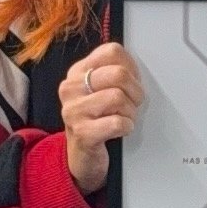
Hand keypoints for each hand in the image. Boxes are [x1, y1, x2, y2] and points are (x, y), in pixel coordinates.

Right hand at [60, 43, 143, 194]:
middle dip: (135, 91)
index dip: (131, 67)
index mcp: (77, 72)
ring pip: (118, 97)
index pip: (112, 52)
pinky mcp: (82, 133)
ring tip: (124, 117)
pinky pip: (117, 122)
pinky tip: (120, 129)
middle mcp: (71, 88)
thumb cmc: (97, 119)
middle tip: (133, 103)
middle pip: (118, 74)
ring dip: (130, 111)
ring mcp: (74, 110)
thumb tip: (133, 67)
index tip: (131, 82)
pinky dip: (127, 126)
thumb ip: (114, 71)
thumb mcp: (100, 90)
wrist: (82, 155)